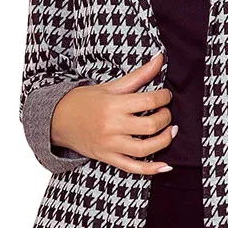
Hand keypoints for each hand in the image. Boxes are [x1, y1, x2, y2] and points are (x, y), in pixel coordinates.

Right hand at [51, 53, 176, 174]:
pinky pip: (133, 168)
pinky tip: (165, 166)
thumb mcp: (111, 86)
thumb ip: (138, 75)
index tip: (165, 96)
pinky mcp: (108, 158)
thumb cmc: (85, 101)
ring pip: (146, 149)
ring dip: (164, 140)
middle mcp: (112, 125)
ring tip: (169, 131)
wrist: (57, 120)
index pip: (149, 100)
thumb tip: (160, 58)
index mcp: (114, 104)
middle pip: (151, 125)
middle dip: (166, 117)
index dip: (164, 97)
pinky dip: (151, 169)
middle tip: (166, 112)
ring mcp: (110, 144)